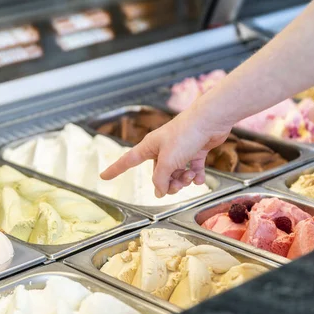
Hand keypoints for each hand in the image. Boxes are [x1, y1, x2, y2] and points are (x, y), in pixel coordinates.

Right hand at [100, 109, 230, 197]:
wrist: (210, 121)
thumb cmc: (185, 134)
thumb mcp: (168, 161)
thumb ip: (160, 179)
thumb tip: (159, 191)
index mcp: (149, 147)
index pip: (127, 161)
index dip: (115, 170)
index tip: (103, 176)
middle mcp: (162, 148)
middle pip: (158, 173)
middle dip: (168, 183)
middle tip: (177, 184)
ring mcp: (178, 150)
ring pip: (176, 173)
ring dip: (183, 179)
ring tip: (191, 176)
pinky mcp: (194, 150)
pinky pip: (192, 168)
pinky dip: (196, 175)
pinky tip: (199, 177)